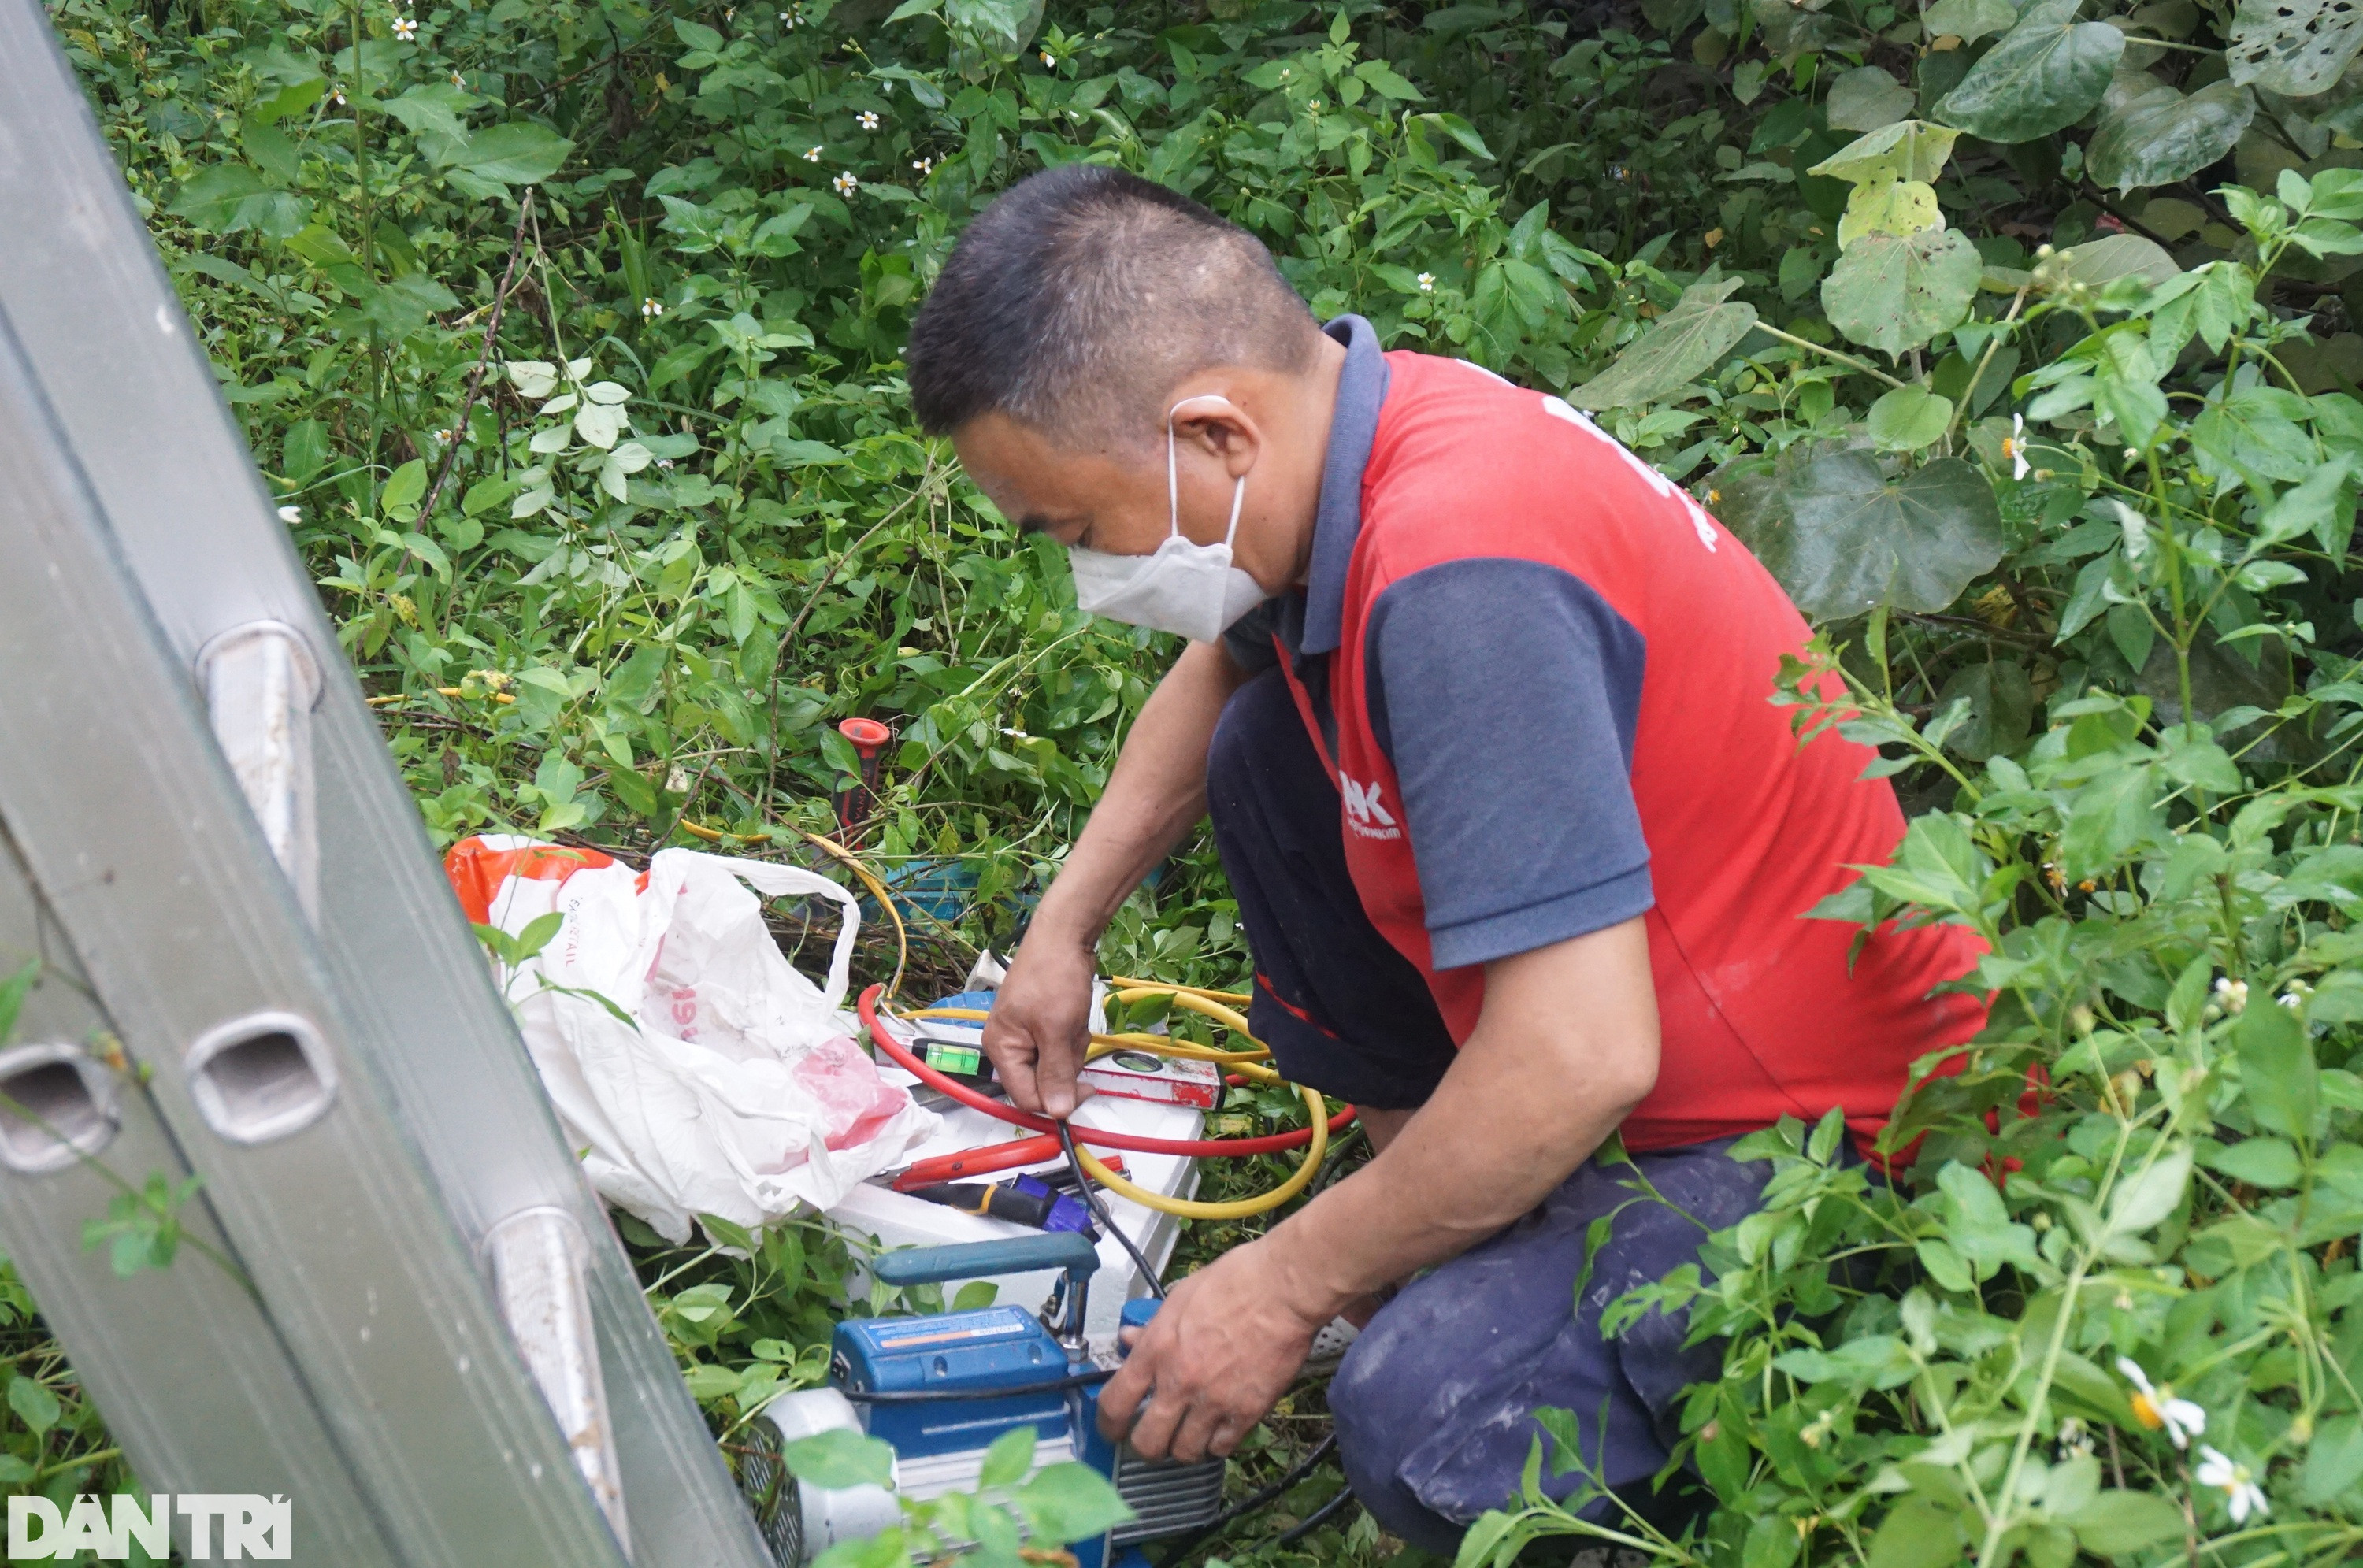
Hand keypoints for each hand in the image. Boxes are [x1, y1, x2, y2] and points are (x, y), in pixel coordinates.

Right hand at [980, 933, 1095, 1116]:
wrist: (1064, 935)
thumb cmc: (1054, 979)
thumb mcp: (1057, 1030)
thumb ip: (1056, 1074)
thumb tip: (1059, 1114)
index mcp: (1000, 1049)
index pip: (1026, 1097)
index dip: (1057, 1099)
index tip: (1088, 1088)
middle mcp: (1007, 1046)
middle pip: (1042, 1082)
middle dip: (1066, 1062)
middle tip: (1073, 1033)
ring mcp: (1024, 1034)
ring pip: (1055, 1064)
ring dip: (1072, 1047)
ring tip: (1074, 1018)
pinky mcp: (1041, 1024)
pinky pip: (1060, 1046)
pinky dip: (1072, 1035)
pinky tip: (1074, 1014)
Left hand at [1096, 1240, 1324, 1462]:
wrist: (1282, 1290)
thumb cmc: (1233, 1282)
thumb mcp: (1179, 1298)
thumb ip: (1152, 1327)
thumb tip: (1129, 1339)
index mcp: (1156, 1350)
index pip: (1114, 1404)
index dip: (1107, 1425)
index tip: (1112, 1429)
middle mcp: (1179, 1382)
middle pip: (1147, 1443)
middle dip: (1145, 1447)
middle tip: (1152, 1439)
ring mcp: (1213, 1401)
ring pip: (1185, 1452)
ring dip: (1183, 1447)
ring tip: (1188, 1435)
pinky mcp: (1247, 1411)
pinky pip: (1223, 1448)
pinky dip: (1218, 1443)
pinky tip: (1220, 1429)